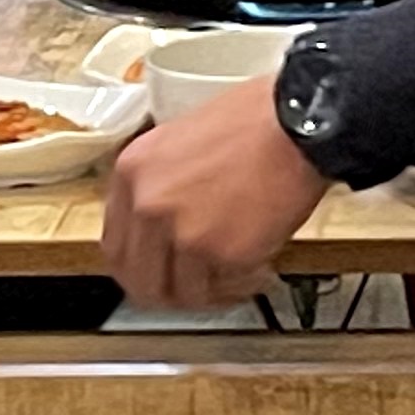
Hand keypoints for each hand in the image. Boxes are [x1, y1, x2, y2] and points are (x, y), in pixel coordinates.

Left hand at [100, 79, 330, 309]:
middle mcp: (148, 205)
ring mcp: (183, 232)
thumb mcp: (180, 138)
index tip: (160, 269)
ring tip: (235, 278)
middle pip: (138, 280)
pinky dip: (241, 287)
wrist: (299, 122)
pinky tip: (259, 269)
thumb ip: (159, 183)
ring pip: (181, 294)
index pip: (114, 245)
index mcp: (132, 172)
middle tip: (194, 289)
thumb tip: (160, 224)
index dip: (140, 265)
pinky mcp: (222, 253)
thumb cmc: (254, 120)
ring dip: (209, 292)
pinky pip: (224, 290)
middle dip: (168, 291)